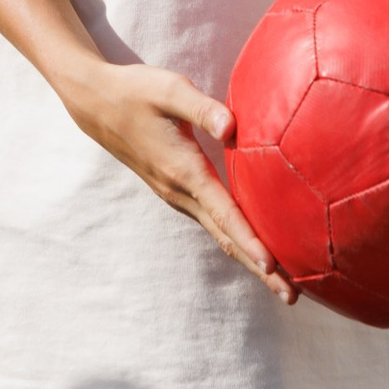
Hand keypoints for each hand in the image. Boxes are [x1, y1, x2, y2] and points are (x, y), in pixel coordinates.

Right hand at [65, 56, 295, 301]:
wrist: (96, 103)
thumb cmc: (137, 91)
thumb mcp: (171, 90)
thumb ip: (204, 108)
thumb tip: (233, 126)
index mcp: (183, 170)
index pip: (224, 213)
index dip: (250, 240)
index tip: (273, 267)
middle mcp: (180, 191)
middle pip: (226, 237)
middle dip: (259, 269)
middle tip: (292, 297)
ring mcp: (176, 195)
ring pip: (219, 233)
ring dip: (249, 258)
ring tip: (281, 280)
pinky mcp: (175, 190)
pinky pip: (211, 222)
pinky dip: (235, 238)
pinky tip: (252, 244)